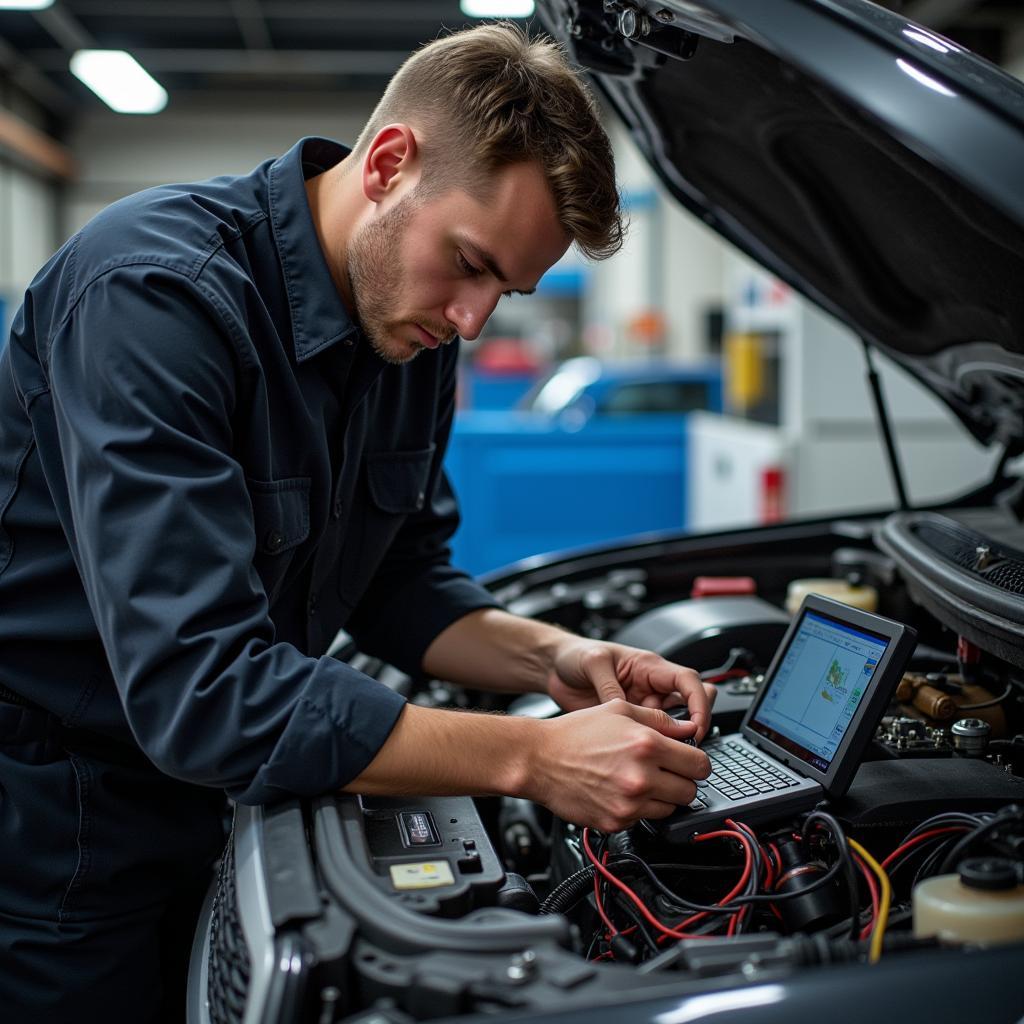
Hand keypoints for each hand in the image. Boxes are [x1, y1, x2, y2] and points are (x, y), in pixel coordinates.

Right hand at [526, 699, 711, 831]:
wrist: (538, 759)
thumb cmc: (575, 733)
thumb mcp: (619, 710)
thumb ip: (660, 720)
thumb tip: (689, 730)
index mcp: (646, 744)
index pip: (700, 764)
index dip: (696, 761)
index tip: (689, 761)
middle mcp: (641, 776)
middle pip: (690, 791)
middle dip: (681, 781)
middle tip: (663, 771)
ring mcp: (629, 803)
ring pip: (670, 809)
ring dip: (661, 797)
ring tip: (638, 780)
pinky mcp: (616, 822)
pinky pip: (644, 820)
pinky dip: (638, 809)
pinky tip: (620, 791)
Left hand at [547, 636, 715, 740]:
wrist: (554, 669)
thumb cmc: (575, 656)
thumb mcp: (593, 662)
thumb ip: (611, 687)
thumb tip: (626, 712)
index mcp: (648, 666)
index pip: (688, 682)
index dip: (699, 703)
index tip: (696, 726)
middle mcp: (650, 687)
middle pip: (688, 706)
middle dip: (692, 726)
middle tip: (683, 746)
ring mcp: (641, 707)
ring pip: (671, 727)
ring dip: (670, 741)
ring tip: (659, 755)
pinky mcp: (630, 725)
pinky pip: (649, 738)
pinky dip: (652, 748)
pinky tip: (642, 757)